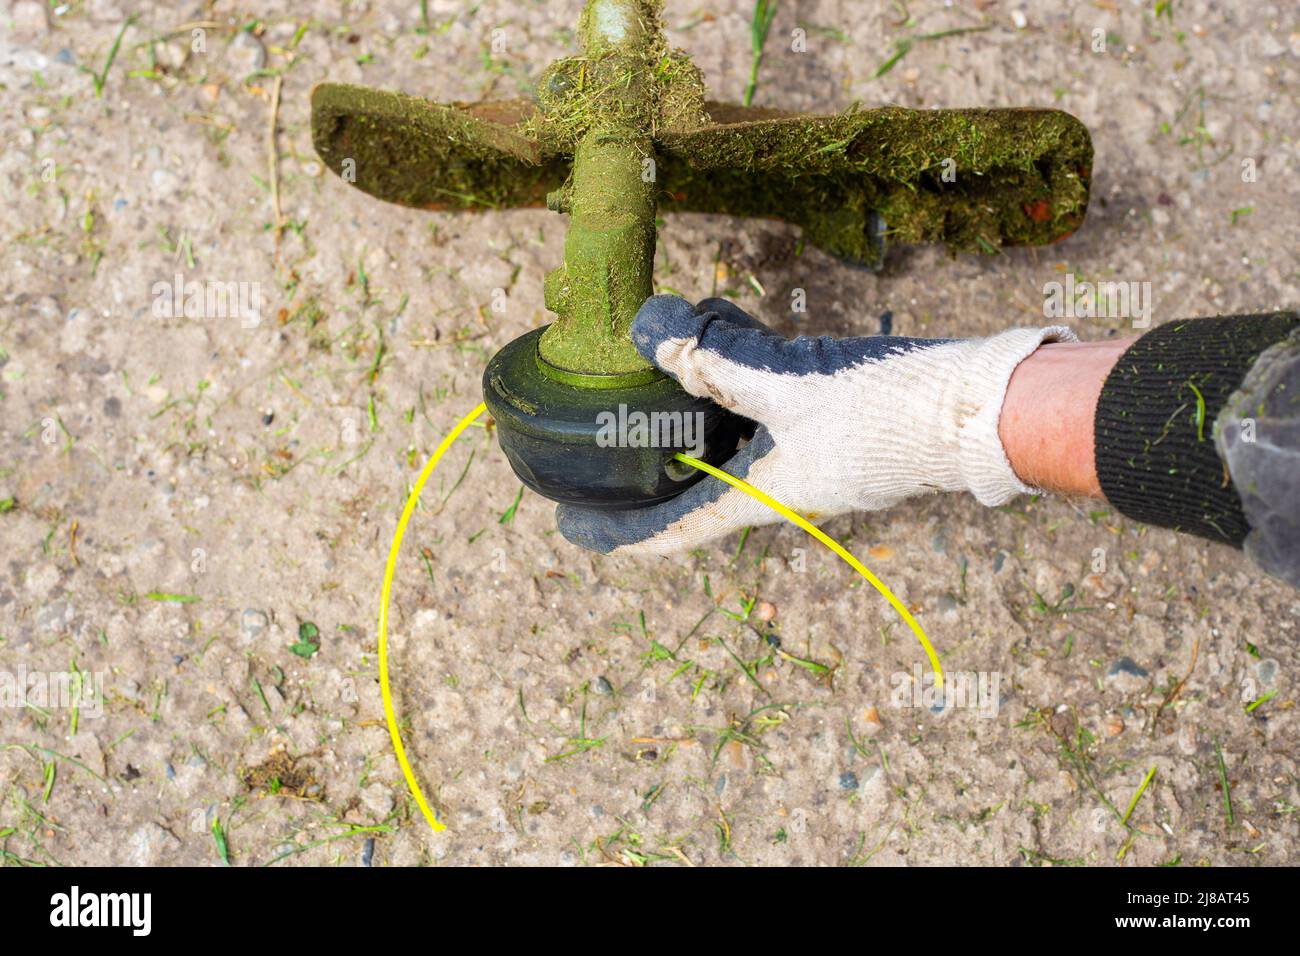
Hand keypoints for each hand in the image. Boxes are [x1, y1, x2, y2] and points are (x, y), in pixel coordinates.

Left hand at [556, 294, 1072, 555]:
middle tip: (608, 422)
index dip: (621, 532)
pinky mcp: (832, 425)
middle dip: (654, 445)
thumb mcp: (791, 381)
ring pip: (731, 430)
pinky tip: (727, 332)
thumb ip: (718, 357)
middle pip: (697, 471)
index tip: (575, 531)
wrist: (983, 405)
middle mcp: (781, 483)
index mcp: (764, 494)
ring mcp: (808, 455)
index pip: (676, 526)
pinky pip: (768, 406)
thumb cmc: (891, 409)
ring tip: (665, 354)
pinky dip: (740, 374)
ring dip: (698, 394)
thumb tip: (650, 329)